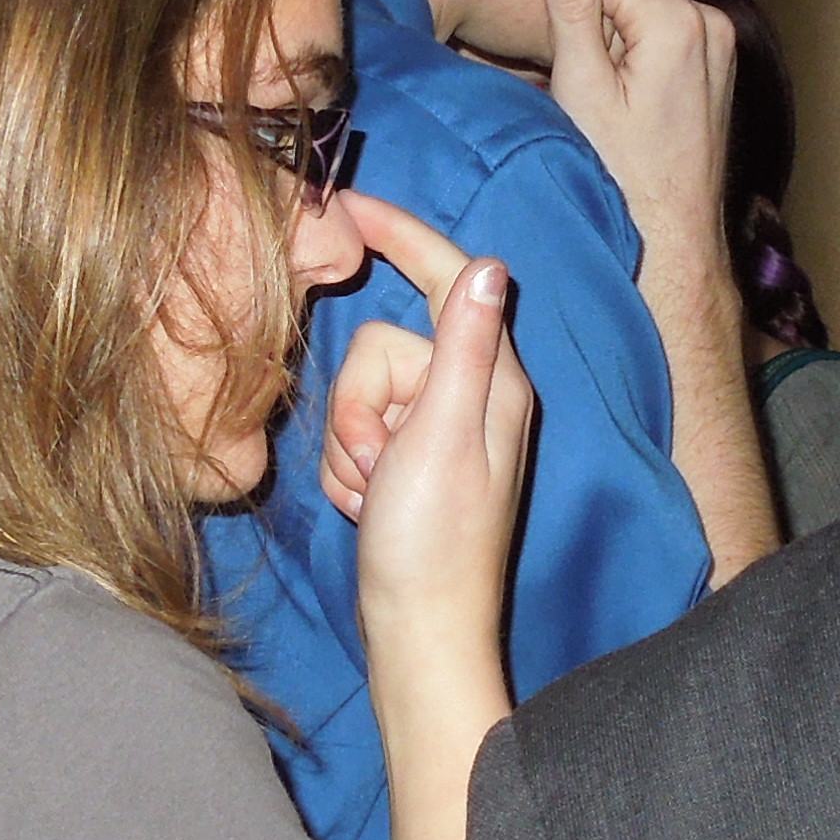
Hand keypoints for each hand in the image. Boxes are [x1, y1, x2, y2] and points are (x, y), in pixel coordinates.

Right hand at [333, 194, 534, 696]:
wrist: (416, 633)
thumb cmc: (432, 543)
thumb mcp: (443, 434)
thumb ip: (464, 348)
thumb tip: (489, 264)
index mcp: (492, 383)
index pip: (449, 280)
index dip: (403, 238)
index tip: (351, 206)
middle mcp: (472, 398)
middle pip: (383, 347)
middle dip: (359, 404)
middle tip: (375, 462)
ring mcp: (439, 434)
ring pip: (360, 394)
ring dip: (350, 445)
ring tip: (373, 493)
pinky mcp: (410, 465)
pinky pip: (354, 437)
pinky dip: (348, 471)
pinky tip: (367, 508)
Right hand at [540, 0, 738, 299]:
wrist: (670, 238)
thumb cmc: (621, 173)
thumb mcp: (582, 85)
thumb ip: (572, 6)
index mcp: (681, 20)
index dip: (565, 11)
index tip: (557, 61)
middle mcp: (712, 22)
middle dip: (592, 29)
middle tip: (582, 90)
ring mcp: (721, 45)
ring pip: (639, 18)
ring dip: (611, 48)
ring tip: (606, 106)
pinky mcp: (716, 67)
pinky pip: (660, 42)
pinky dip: (634, 64)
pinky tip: (627, 111)